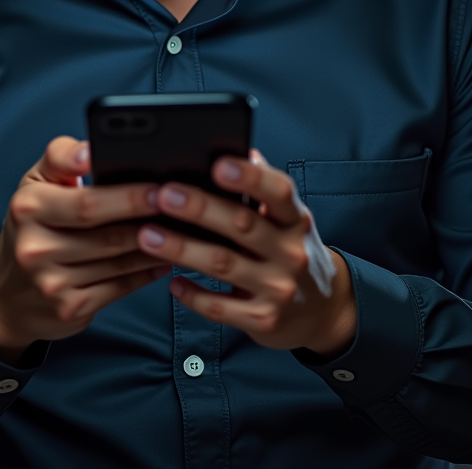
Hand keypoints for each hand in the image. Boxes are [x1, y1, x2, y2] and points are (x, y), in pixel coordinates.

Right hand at [0, 136, 168, 361]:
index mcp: (30, 208)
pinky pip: (119, 287)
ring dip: (156, 246)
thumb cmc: (31, 224)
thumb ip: (62, 157)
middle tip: (182, 206)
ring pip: (119, 262)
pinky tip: (164, 259)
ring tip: (183, 229)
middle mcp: (36, 248)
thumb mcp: (36, 182)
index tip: (158, 187)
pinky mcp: (69, 308)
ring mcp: (52, 283)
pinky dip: (146, 273)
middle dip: (148, 219)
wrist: (6, 293)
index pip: (87, 202)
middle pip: (107, 234)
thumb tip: (90, 150)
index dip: (127, 196)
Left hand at [135, 150, 355, 356]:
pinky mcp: (263, 319)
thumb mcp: (289, 220)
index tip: (218, 165)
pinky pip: (220, 307)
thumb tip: (244, 151)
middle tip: (164, 195)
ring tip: (148, 235)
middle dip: (200, 208)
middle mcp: (291, 252)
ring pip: (222, 264)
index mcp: (295, 219)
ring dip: (182, 248)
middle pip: (241, 224)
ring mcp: (278, 288)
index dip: (250, 177)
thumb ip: (265, 189)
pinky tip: (171, 282)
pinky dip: (193, 294)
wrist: (324, 312)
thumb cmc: (291, 252)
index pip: (278, 191)